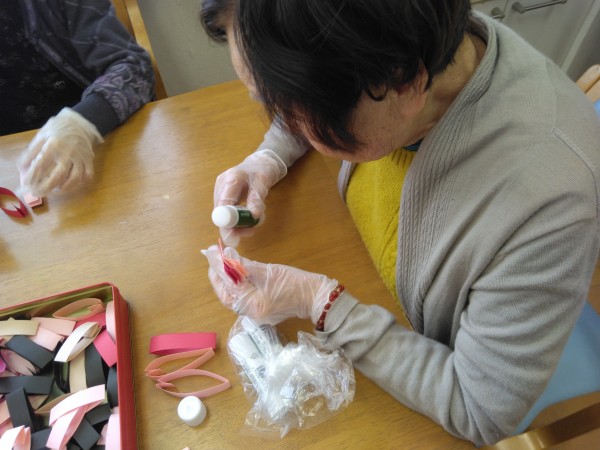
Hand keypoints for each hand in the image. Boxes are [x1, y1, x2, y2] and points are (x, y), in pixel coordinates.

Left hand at [17, 108, 102, 196]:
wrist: (80, 121)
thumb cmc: (58, 129)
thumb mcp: (41, 136)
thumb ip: (31, 152)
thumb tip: (23, 169)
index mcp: (53, 145)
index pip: (41, 165)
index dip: (33, 177)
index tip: (28, 184)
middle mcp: (67, 153)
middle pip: (58, 175)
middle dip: (48, 187)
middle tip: (40, 192)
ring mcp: (80, 157)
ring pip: (74, 178)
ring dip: (65, 187)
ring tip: (57, 189)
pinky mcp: (89, 160)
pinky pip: (87, 175)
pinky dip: (79, 183)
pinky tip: (71, 184)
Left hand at [203, 245, 337, 324]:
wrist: (317, 297)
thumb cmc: (296, 283)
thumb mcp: (269, 271)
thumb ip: (244, 266)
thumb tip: (225, 256)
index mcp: (252, 305)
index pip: (227, 285)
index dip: (217, 267)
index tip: (211, 252)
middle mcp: (250, 314)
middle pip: (226, 295)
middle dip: (218, 277)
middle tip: (214, 258)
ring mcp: (256, 315)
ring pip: (233, 298)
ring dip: (226, 281)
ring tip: (221, 263)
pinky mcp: (261, 312)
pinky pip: (243, 299)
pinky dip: (237, 286)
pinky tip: (235, 274)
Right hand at [213, 149, 286, 246]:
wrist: (260, 162)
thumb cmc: (263, 170)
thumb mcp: (263, 184)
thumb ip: (257, 199)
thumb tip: (254, 215)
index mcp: (231, 179)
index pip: (223, 204)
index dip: (226, 223)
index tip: (233, 237)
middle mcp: (221, 185)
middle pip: (221, 212)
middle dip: (233, 226)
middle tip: (249, 232)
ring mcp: (221, 190)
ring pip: (224, 214)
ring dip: (237, 224)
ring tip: (252, 227)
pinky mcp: (224, 195)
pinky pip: (229, 211)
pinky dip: (238, 218)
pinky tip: (249, 219)